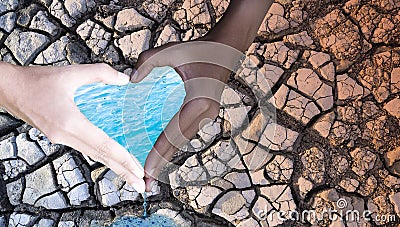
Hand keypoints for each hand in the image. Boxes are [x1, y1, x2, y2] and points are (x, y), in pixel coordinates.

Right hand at [0, 62, 144, 192]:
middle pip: (101, 157)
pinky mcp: (59, 137)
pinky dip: (101, 156)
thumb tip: (124, 79)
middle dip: (123, 171)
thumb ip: (99, 74)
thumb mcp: (70, 73)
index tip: (138, 171)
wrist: (8, 90)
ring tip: (130, 176)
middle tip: (141, 184)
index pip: (104, 145)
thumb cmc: (36, 82)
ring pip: (93, 156)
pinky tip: (111, 158)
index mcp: (70, 123)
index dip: (123, 159)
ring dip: (114, 166)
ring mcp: (61, 139)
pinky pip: (85, 150)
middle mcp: (66, 136)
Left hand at [131, 40, 232, 190]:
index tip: (146, 170)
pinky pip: (187, 133)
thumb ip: (147, 62)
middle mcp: (204, 114)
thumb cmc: (200, 50)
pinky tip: (162, 152)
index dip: (158, 153)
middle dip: (161, 163)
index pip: (172, 133)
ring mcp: (208, 115)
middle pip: (178, 144)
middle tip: (146, 183)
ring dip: (167, 156)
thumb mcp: (171, 51)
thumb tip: (131, 81)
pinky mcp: (206, 114)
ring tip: (152, 173)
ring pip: (183, 140)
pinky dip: (173, 144)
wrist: (225, 50)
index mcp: (196, 103)